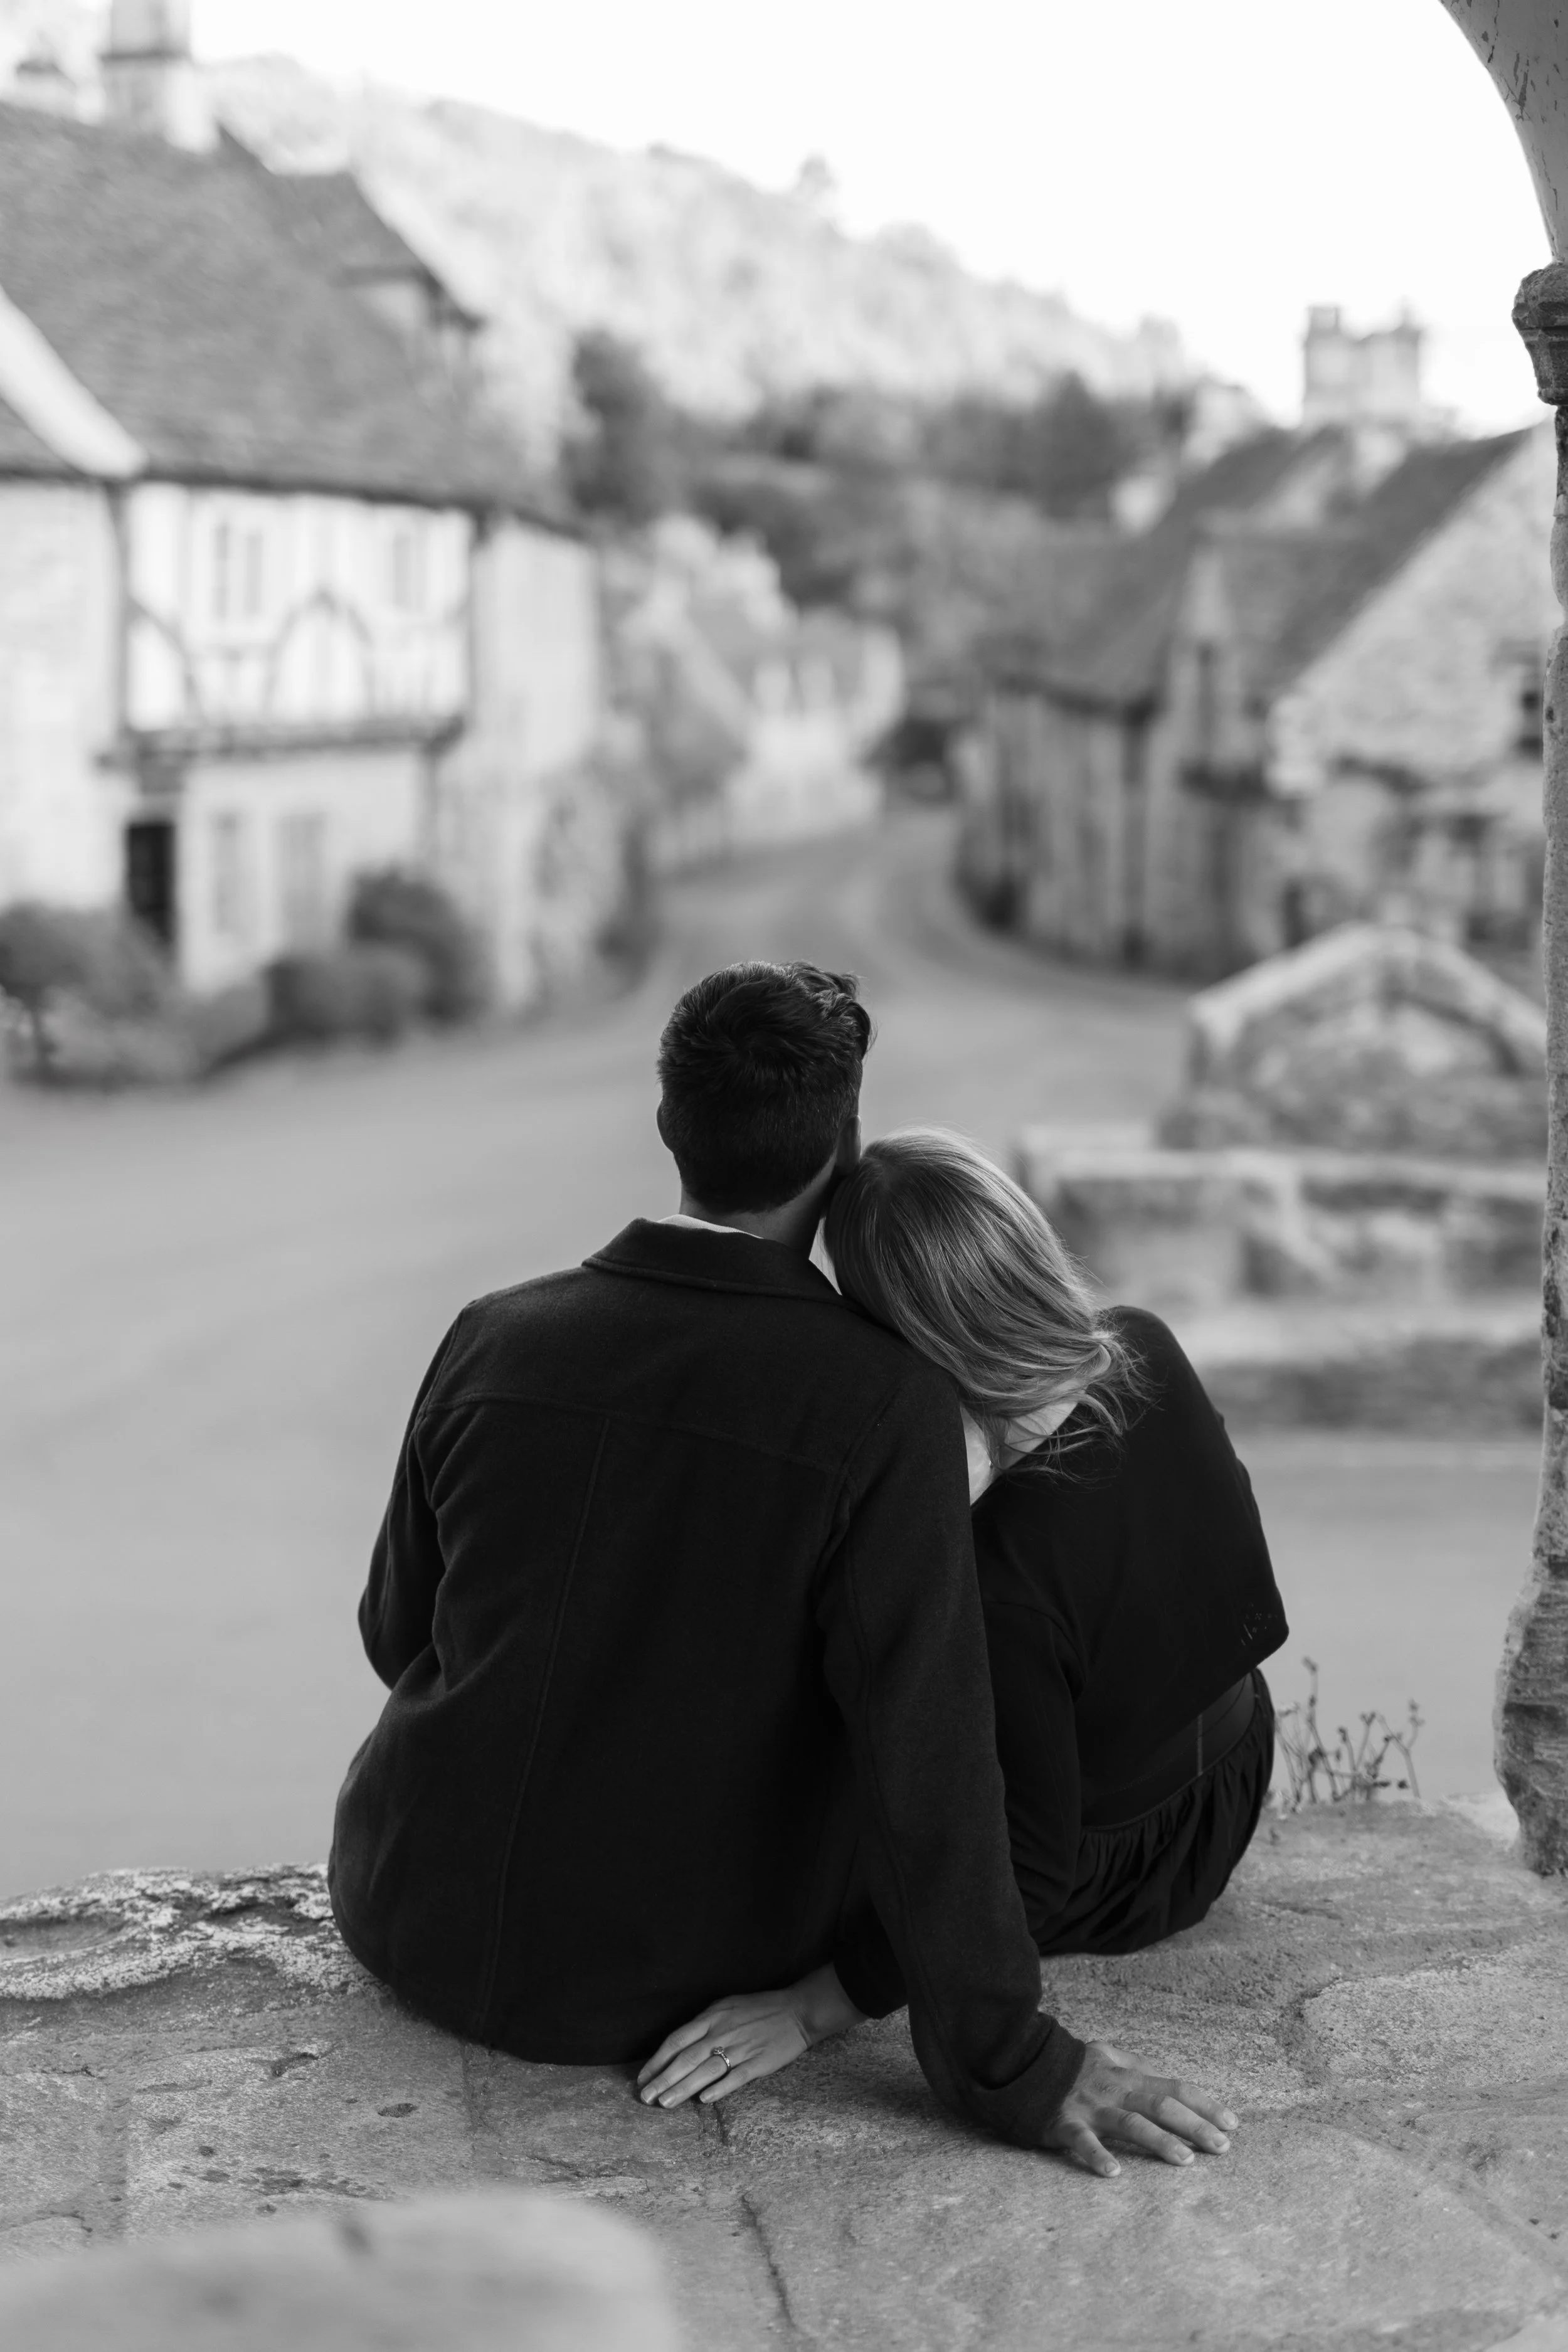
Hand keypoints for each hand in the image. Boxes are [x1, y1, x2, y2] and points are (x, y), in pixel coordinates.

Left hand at [636, 1963, 864, 2109]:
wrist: (797, 2011)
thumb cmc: (758, 2009)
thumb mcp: (726, 2006)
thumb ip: (704, 2024)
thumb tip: (681, 2046)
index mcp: (712, 2017)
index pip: (676, 2040)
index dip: (657, 2060)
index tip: (642, 2078)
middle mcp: (722, 2032)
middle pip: (686, 2058)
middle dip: (662, 2079)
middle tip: (645, 2098)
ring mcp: (740, 2047)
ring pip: (705, 2070)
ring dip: (683, 2088)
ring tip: (664, 2103)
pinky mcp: (758, 2062)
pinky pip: (735, 2077)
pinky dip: (719, 2089)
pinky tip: (704, 2100)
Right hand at [1044, 2040, 1237, 2178]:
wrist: (1025, 2062)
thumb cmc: (1073, 2064)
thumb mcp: (1107, 2054)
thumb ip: (1135, 2064)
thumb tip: (1163, 2074)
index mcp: (1128, 2076)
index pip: (1175, 2088)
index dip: (1204, 2104)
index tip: (1231, 2124)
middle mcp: (1115, 2090)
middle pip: (1161, 2105)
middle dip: (1194, 2126)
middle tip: (1222, 2147)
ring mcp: (1091, 2108)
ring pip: (1130, 2123)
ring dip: (1159, 2141)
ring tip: (1185, 2161)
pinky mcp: (1065, 2123)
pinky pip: (1082, 2141)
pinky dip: (1097, 2155)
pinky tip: (1113, 2172)